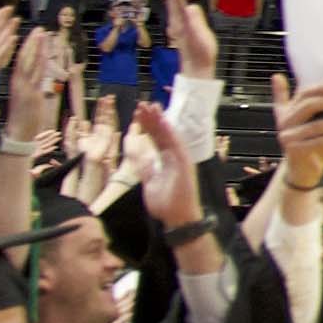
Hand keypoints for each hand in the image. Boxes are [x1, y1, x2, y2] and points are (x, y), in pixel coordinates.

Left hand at [130, 103, 204, 237]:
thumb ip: (145, 166)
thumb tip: (138, 154)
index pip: (155, 138)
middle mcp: (174, 156)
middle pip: (161, 133)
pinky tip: (162, 120)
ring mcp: (180, 158)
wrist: (177, 218)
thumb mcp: (149, 180)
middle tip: (143, 104)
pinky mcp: (184, 162)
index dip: (147, 125)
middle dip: (152, 118)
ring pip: (169, 134)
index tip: (138, 113)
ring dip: (160, 120)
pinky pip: (176, 143)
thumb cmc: (166, 204)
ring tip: (150, 106)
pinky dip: (169, 131)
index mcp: (166, 160)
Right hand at [271, 77, 322, 188]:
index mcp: (287, 111)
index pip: (302, 94)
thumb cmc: (310, 143)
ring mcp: (288, 136)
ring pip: (316, 125)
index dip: (319, 88)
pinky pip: (318, 142)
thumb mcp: (310, 123)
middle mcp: (285, 122)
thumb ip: (317, 106)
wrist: (302, 171)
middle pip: (308, 106)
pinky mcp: (294, 150)